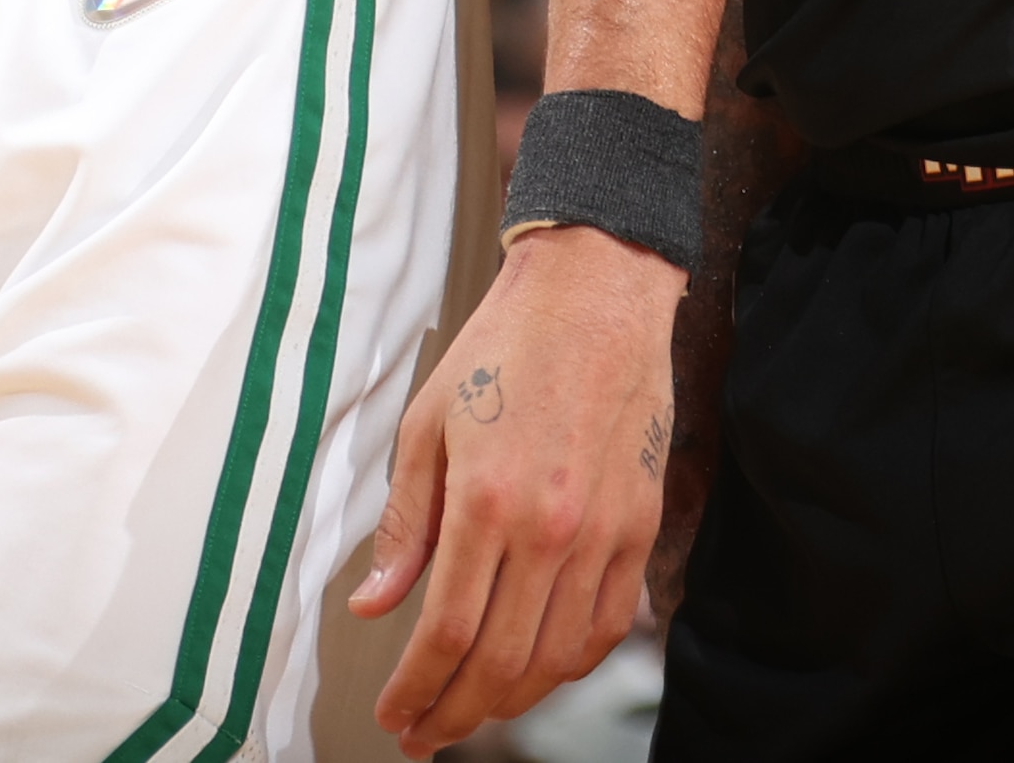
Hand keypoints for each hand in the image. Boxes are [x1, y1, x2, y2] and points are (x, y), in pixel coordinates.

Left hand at [347, 225, 680, 756]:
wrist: (597, 294)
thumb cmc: (504, 347)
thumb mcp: (427, 425)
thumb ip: (405, 526)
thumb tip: (372, 605)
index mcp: (486, 501)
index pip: (445, 633)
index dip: (416, 689)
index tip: (394, 712)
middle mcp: (550, 528)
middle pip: (501, 662)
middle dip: (455, 713)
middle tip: (423, 732)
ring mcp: (604, 533)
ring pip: (556, 657)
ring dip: (510, 701)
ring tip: (472, 709)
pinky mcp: (641, 527)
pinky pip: (606, 625)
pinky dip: (569, 664)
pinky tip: (537, 670)